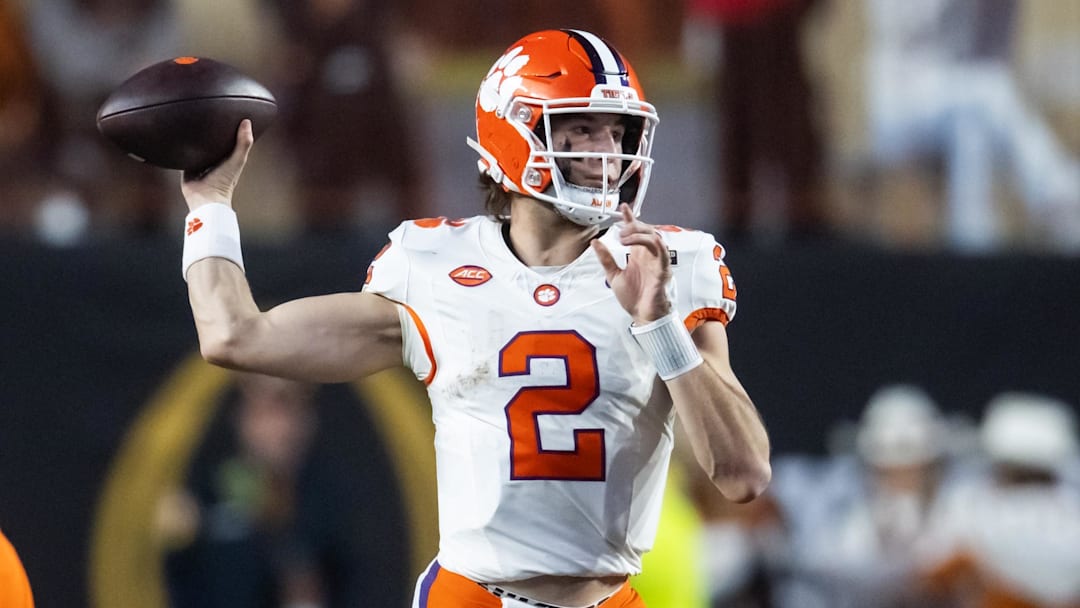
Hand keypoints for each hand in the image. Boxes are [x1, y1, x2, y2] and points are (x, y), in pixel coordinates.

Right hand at [180, 119, 253, 211]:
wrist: (205, 197)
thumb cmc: (224, 182)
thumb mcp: (238, 160)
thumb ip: (244, 143)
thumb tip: (247, 121)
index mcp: (228, 157)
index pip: (228, 138)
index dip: (228, 127)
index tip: (228, 112)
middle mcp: (214, 158)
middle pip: (211, 140)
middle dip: (209, 130)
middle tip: (206, 111)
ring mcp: (200, 162)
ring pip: (196, 145)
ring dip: (194, 137)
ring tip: (191, 120)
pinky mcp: (186, 165)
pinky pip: (182, 152)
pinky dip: (181, 146)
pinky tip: (179, 135)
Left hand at [592, 204, 672, 323]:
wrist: (642, 317)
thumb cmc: (633, 299)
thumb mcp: (613, 275)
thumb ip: (605, 258)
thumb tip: (595, 242)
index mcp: (638, 255)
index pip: (636, 231)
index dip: (630, 218)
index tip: (623, 208)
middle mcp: (649, 256)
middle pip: (647, 231)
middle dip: (634, 226)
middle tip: (621, 230)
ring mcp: (657, 262)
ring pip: (655, 238)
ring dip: (640, 234)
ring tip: (626, 237)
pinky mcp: (663, 271)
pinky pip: (663, 253)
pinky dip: (655, 245)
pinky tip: (644, 242)